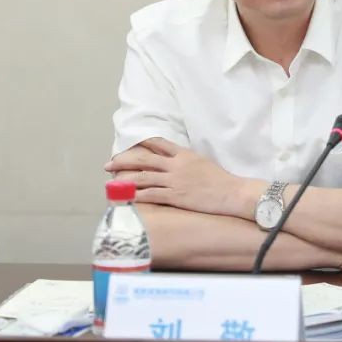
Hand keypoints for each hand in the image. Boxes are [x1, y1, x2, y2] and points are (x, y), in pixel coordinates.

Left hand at [104, 138, 244, 216]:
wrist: (232, 192)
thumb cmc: (220, 179)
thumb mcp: (202, 162)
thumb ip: (186, 160)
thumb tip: (173, 160)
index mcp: (184, 154)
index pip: (158, 144)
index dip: (140, 144)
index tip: (127, 146)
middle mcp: (176, 165)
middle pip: (144, 159)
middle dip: (124, 161)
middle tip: (109, 164)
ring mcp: (175, 181)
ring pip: (144, 177)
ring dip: (125, 178)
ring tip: (112, 180)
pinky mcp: (176, 196)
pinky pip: (151, 195)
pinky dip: (137, 195)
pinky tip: (127, 197)